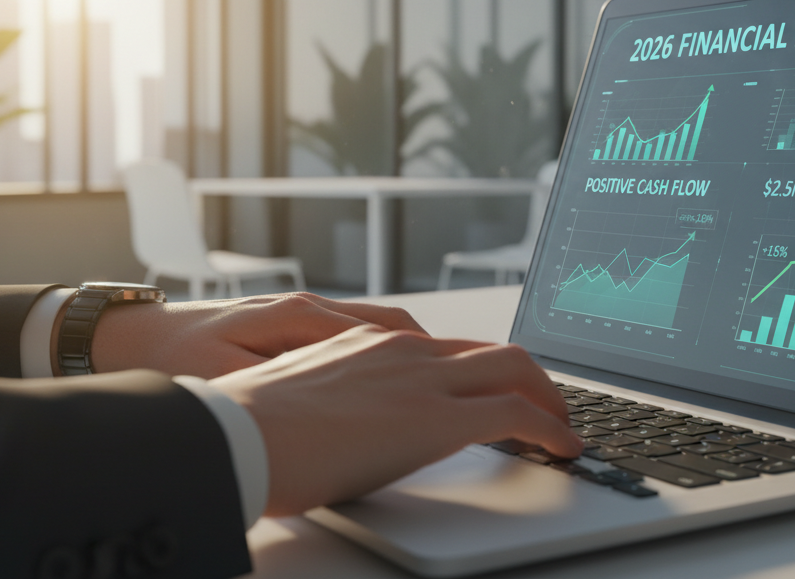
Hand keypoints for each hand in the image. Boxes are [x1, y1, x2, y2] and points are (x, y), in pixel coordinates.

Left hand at [80, 293, 428, 378]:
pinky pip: (356, 330)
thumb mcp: (223, 381)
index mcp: (296, 315)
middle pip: (394, 321)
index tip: (462, 378)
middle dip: (439, 351)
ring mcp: (300, 311)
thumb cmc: (172, 360)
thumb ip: (277, 383)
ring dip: (416, 349)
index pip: (387, 329)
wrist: (127, 338)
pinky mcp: (290, 323)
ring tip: (446, 379)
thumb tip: (323, 394)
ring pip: (379, 323)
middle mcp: (306, 305)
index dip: (430, 356)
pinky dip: (387, 349)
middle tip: (472, 380)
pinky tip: (395, 373)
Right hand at [210, 325, 583, 515]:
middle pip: (495, 352)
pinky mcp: (432, 417)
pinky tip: (562, 449)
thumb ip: (343, 400)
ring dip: (549, 400)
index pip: (452, 348)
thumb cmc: (250, 427)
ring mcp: (421, 379)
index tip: (505, 392)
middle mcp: (404, 351)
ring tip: (562, 429)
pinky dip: (549, 429)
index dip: (489, 370)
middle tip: (550, 409)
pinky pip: (514, 414)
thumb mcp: (306, 398)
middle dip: (534, 380)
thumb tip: (350, 428)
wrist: (231, 434)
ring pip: (514, 371)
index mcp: (372, 344)